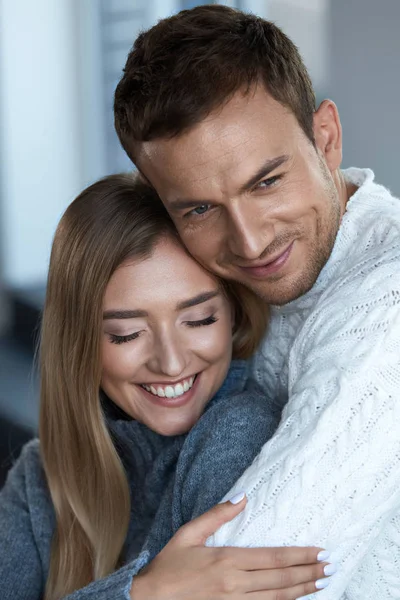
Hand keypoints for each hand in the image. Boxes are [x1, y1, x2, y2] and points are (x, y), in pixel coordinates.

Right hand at [130, 494, 331, 598]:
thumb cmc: (169, 566)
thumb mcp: (188, 533)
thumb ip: (217, 515)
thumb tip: (242, 497)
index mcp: (227, 560)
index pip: (273, 558)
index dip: (299, 556)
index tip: (319, 551)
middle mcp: (235, 584)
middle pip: (281, 580)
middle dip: (308, 573)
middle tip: (330, 567)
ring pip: (277, 599)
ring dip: (302, 591)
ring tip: (322, 583)